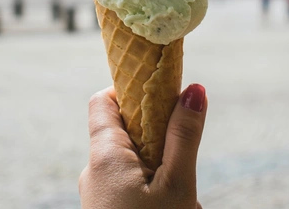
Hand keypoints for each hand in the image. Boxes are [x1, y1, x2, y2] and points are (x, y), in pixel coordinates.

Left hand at [79, 84, 207, 208]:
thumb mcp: (176, 183)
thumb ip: (184, 137)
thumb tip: (194, 90)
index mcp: (105, 154)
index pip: (104, 100)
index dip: (132, 90)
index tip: (162, 95)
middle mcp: (94, 169)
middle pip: (127, 131)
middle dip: (160, 138)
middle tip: (183, 156)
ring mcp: (98, 190)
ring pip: (135, 161)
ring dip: (162, 168)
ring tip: (183, 195)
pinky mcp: (107, 206)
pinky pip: (131, 184)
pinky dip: (154, 188)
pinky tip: (172, 205)